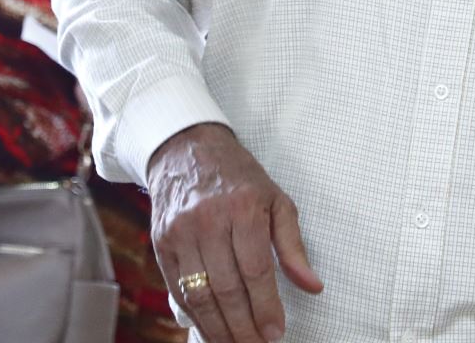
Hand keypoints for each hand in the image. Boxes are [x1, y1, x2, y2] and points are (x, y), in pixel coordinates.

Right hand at [147, 124, 321, 342]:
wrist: (187, 150)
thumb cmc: (238, 177)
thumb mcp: (276, 200)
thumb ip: (293, 246)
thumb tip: (312, 285)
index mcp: (243, 208)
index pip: (256, 270)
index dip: (266, 307)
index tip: (276, 332)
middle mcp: (209, 221)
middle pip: (227, 288)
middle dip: (244, 327)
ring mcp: (181, 233)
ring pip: (200, 294)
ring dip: (218, 329)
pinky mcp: (162, 243)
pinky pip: (178, 289)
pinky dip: (194, 316)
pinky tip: (210, 330)